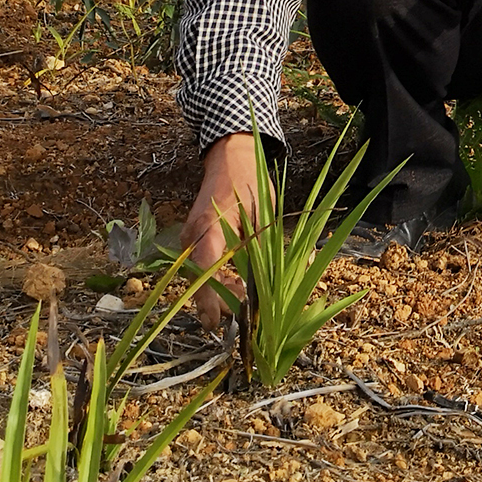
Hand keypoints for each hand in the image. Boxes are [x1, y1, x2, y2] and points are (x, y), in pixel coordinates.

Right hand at [180, 132, 259, 327]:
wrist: (231, 158)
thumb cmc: (249, 181)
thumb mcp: (265, 215)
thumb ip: (270, 248)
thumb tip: (291, 277)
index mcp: (209, 228)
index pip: (204, 270)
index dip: (208, 299)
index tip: (213, 323)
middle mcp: (193, 236)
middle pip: (201, 280)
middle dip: (223, 301)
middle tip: (249, 311)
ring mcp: (191, 238)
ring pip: (202, 277)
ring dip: (224, 291)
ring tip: (248, 296)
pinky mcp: (195, 240)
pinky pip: (204, 267)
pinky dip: (220, 278)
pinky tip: (240, 282)